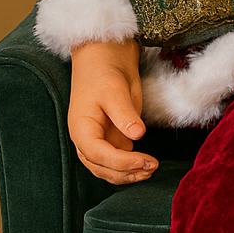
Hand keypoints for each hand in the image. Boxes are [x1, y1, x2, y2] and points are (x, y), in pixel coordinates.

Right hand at [68, 39, 157, 185]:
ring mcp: (97, 140)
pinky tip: (145, 165)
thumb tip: (137, 135)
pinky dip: (129, 166)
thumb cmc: (104, 72)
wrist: (104, 58)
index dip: (122, 162)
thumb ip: (125, 114)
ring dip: (127, 174)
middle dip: (126, 172)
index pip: (98, 154)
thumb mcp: (115, 91)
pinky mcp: (109, 138)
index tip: (145, 161)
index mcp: (81, 128)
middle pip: (101, 167)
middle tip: (152, 167)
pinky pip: (115, 160)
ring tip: (150, 170)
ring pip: (107, 168)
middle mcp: (85, 138)